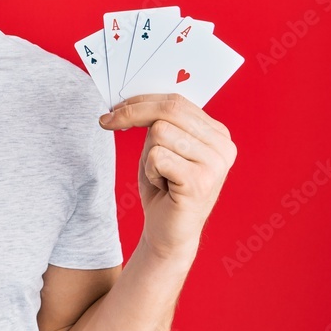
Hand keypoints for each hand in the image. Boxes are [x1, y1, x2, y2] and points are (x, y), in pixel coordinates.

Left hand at [99, 93, 235, 263]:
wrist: (168, 233)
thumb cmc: (163, 187)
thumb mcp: (161, 146)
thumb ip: (158, 121)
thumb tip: (132, 97)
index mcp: (217, 134)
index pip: (177, 101)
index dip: (140, 100)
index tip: (114, 107)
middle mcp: (223, 146)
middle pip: (168, 109)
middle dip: (131, 113)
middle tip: (107, 122)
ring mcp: (215, 164)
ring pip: (160, 132)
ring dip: (148, 155)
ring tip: (160, 175)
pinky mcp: (200, 182)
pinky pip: (157, 156)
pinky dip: (150, 171)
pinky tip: (163, 186)